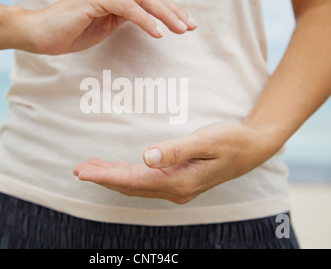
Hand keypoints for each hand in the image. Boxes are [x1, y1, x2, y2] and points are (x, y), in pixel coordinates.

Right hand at [20, 0, 196, 54]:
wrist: (40, 34)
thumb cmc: (71, 31)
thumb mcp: (106, 23)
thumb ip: (125, 17)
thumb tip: (148, 19)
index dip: (169, 8)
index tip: (186, 23)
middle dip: (174, 10)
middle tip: (190, 27)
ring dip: (165, 15)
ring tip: (180, 30)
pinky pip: (127, 7)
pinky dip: (145, 20)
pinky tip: (158, 33)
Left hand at [73, 122, 281, 203]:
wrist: (251, 149)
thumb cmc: (231, 141)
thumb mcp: (206, 141)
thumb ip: (176, 150)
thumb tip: (147, 157)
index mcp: (180, 182)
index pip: (134, 181)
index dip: (106, 176)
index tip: (84, 172)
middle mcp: (175, 190)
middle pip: (130, 186)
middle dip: (103, 178)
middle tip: (78, 170)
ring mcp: (176, 188)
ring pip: (136, 185)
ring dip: (112, 177)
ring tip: (89, 169)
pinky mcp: (177, 181)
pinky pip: (145, 181)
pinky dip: (126, 175)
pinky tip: (115, 168)